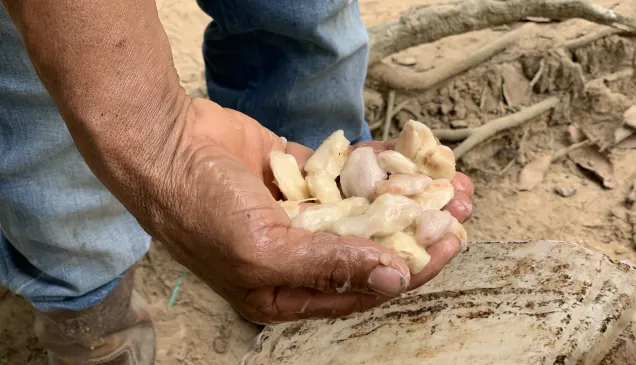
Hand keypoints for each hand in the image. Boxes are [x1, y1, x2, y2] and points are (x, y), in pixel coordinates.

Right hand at [152, 98, 472, 323]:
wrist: (161, 145)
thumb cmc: (199, 210)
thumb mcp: (263, 250)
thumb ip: (329, 264)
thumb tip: (394, 277)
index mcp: (284, 289)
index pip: (361, 286)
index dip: (409, 267)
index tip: (449, 243)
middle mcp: (295, 253)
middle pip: (369, 245)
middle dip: (417, 227)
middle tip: (461, 207)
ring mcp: (297, 212)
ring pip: (362, 207)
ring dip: (404, 192)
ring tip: (449, 179)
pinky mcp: (297, 175)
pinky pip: (342, 172)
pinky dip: (372, 164)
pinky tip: (406, 154)